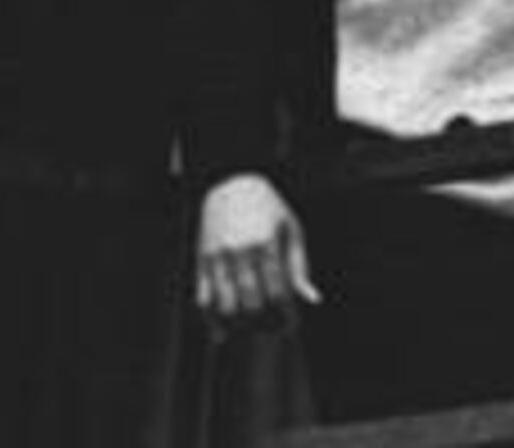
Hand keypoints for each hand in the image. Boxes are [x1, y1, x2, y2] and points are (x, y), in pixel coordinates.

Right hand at [194, 173, 320, 322]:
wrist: (231, 183)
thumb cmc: (269, 208)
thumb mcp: (291, 229)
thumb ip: (299, 266)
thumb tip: (313, 300)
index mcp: (266, 243)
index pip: (278, 293)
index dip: (286, 315)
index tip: (291, 325)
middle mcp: (240, 252)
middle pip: (252, 304)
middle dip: (264, 323)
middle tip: (273, 329)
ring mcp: (217, 258)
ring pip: (226, 306)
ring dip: (239, 325)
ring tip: (252, 329)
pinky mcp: (201, 261)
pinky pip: (203, 299)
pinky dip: (211, 319)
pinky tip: (223, 330)